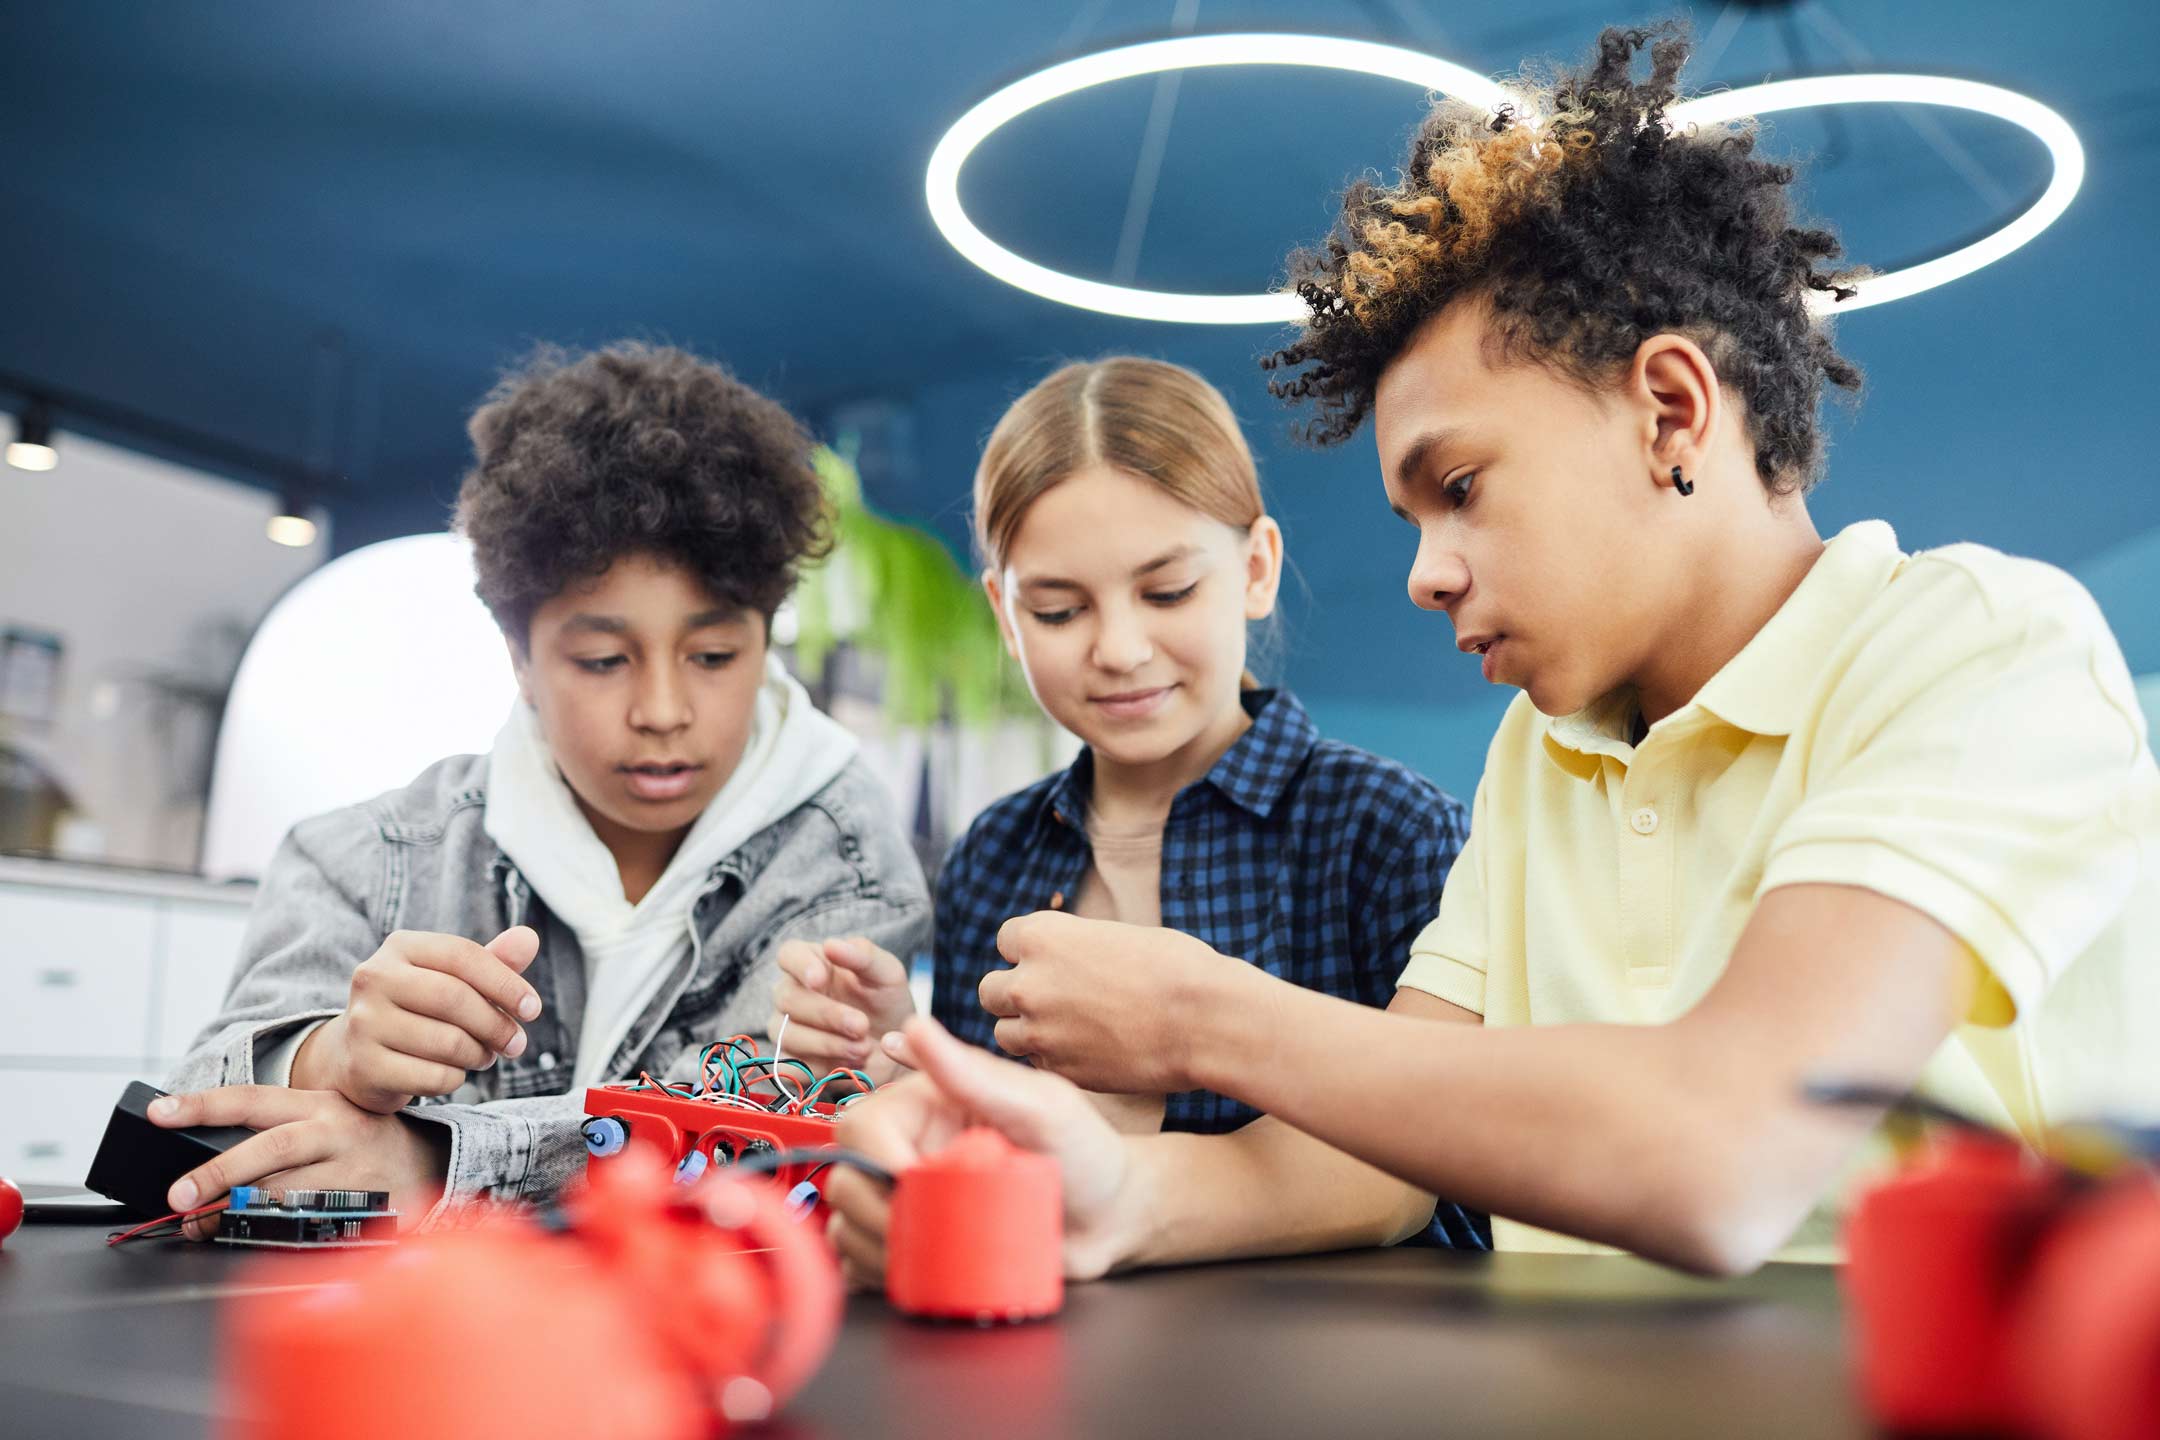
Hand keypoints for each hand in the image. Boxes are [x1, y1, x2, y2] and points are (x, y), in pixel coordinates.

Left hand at [147, 1086, 449, 1237]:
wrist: (422, 1160)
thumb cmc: (352, 1139)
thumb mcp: (318, 1116)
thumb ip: (269, 1130)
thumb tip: (195, 1157)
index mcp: (316, 1104)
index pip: (251, 1099)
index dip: (202, 1104)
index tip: (159, 1113)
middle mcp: (333, 1132)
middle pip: (271, 1148)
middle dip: (218, 1173)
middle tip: (177, 1196)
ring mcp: (348, 1172)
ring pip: (286, 1192)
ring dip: (234, 1213)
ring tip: (199, 1224)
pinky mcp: (358, 1207)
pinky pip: (305, 1224)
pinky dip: (268, 1233)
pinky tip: (243, 1235)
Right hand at [293, 927, 541, 1113]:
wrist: (356, 1055)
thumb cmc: (418, 1009)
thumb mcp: (453, 979)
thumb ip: (493, 960)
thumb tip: (530, 937)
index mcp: (400, 946)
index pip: (463, 955)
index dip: (506, 983)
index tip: (533, 1009)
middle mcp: (374, 978)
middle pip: (455, 999)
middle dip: (497, 1025)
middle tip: (516, 1043)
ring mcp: (363, 1022)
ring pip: (448, 1042)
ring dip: (480, 1054)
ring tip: (484, 1056)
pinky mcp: (363, 1066)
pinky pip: (432, 1077)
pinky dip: (455, 1079)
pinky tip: (454, 1073)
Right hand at [769, 936, 916, 1083]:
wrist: (895, 1050)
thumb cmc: (886, 1002)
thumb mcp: (887, 974)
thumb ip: (863, 955)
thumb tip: (831, 945)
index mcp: (812, 963)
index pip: (788, 955)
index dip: (799, 966)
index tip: (820, 979)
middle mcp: (792, 994)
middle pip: (787, 998)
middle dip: (826, 1014)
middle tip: (861, 1025)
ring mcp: (786, 1029)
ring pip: (787, 1034)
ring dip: (827, 1044)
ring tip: (863, 1049)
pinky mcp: (790, 1063)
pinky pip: (791, 1068)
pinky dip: (823, 1068)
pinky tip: (849, 1064)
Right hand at [824, 1015, 1145, 1287]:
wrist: (1113, 1219)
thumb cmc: (1087, 1151)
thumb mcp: (1042, 1107)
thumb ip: (976, 1075)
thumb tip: (916, 1025)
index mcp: (926, 1105)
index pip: (862, 1125)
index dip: (877, 1160)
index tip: (916, 1185)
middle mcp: (908, 1150)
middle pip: (847, 1179)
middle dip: (877, 1215)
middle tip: (931, 1232)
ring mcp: (911, 1201)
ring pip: (849, 1227)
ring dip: (878, 1251)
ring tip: (936, 1256)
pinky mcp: (917, 1245)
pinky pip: (866, 1265)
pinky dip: (877, 1276)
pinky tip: (917, 1274)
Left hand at [979, 912, 1261, 1092]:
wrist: (1204, 1020)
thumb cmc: (1174, 968)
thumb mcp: (1114, 937)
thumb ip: (1073, 950)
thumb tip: (1059, 961)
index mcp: (1043, 937)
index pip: (1005, 940)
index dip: (1030, 951)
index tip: (1053, 961)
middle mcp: (1029, 983)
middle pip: (990, 990)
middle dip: (1016, 994)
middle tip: (1052, 999)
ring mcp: (1040, 1032)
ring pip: (1004, 1034)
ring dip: (1028, 1031)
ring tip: (1068, 1029)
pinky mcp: (1059, 1071)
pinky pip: (1038, 1064)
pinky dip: (1054, 1059)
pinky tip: (1088, 1052)